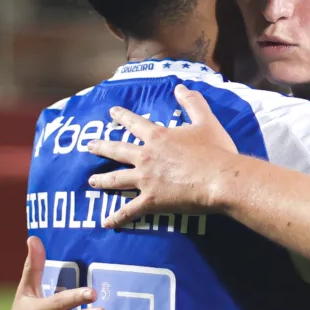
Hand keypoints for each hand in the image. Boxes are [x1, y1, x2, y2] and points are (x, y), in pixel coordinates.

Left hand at [86, 84, 237, 228]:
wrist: (220, 179)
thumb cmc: (215, 150)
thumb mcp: (206, 121)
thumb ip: (192, 102)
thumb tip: (180, 87)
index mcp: (158, 137)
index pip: (135, 124)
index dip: (122, 117)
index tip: (111, 113)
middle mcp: (146, 157)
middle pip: (118, 151)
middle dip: (102, 147)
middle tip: (89, 145)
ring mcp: (146, 180)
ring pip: (117, 179)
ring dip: (102, 180)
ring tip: (91, 181)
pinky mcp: (151, 200)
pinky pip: (129, 210)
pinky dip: (117, 217)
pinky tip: (106, 223)